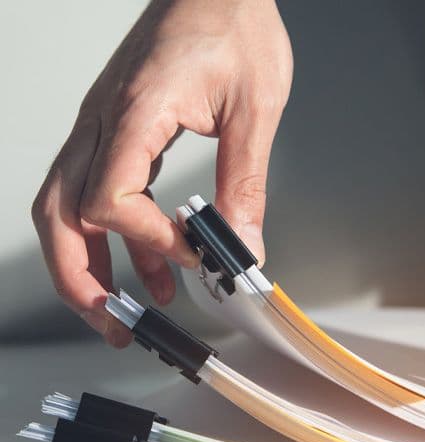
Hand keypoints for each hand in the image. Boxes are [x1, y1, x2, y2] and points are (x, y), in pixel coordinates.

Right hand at [31, 0, 292, 346]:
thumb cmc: (233, 25)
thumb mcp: (254, 108)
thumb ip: (244, 182)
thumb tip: (242, 244)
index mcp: (136, 112)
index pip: (111, 200)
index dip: (147, 242)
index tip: (193, 255)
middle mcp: (105, 122)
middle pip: (61, 214)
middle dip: (81, 278)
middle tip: (114, 321)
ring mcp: (104, 126)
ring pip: (67, 208)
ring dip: (89, 266)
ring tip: (126, 308)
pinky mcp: (119, 130)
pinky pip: (102, 192)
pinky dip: (120, 239)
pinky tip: (152, 267)